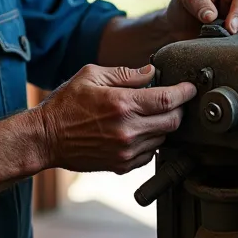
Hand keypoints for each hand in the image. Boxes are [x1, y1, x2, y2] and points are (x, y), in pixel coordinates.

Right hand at [34, 64, 195, 173]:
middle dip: (178, 109)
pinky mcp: (122, 165)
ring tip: (150, 115)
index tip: (191, 87)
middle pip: (173, 122)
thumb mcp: (92, 76)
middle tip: (173, 100)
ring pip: (164, 138)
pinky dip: (151, 141)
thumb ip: (126, 74)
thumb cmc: (66, 104)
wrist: (46, 138)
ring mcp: (126, 151)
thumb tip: (152, 72)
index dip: (185, 91)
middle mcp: (128, 130)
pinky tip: (138, 131)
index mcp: (122, 104)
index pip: (168, 99)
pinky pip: (150, 154)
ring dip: (163, 125)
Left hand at [163, 0, 237, 40]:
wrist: (174, 29)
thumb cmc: (182, 6)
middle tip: (227, 35)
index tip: (229, 26)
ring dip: (233, 37)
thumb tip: (211, 16)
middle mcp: (237, 2)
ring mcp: (237, 21)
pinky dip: (230, 45)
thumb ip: (197, 1)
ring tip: (215, 39)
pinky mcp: (234, 36)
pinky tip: (218, 47)